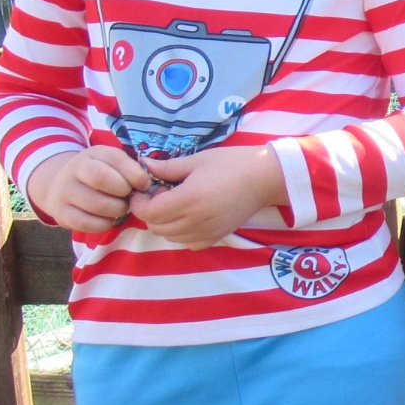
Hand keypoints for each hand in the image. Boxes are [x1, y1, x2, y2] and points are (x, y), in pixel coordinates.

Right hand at [24, 147, 148, 232]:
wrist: (62, 186)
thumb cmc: (101, 175)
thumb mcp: (114, 165)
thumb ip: (132, 170)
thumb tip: (146, 184)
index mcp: (93, 154)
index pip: (115, 158)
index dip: (134, 173)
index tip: (145, 184)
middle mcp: (74, 169)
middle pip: (101, 178)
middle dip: (124, 192)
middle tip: (129, 197)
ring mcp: (64, 191)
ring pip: (96, 203)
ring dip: (117, 210)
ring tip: (120, 208)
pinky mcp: (60, 213)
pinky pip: (86, 223)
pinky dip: (104, 224)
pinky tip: (108, 219)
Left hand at [129, 144, 288, 248]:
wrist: (265, 178)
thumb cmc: (232, 164)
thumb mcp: (197, 160)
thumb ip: (168, 167)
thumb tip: (145, 166)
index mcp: (188, 199)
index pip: (149, 212)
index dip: (140, 202)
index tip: (144, 190)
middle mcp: (196, 220)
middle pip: (156, 227)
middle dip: (150, 212)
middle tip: (158, 195)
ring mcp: (207, 232)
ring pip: (170, 237)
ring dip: (164, 224)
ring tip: (174, 205)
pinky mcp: (217, 237)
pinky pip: (188, 243)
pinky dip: (181, 234)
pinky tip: (188, 218)